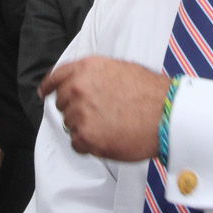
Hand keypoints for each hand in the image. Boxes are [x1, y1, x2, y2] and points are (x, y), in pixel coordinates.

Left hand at [43, 57, 168, 160]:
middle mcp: (78, 87)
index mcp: (87, 68)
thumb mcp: (121, 69)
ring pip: (70, 124)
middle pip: (62, 104)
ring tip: (110, 127)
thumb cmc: (152, 93)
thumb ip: (96, 75)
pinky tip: (108, 138)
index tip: (45, 93)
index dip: (50, 87)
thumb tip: (84, 84)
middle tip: (100, 116)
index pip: (56, 77)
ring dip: (85, 128)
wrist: (167, 114)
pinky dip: (89, 145)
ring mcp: (80, 112)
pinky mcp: (85, 136)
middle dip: (76, 110)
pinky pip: (77, 144)